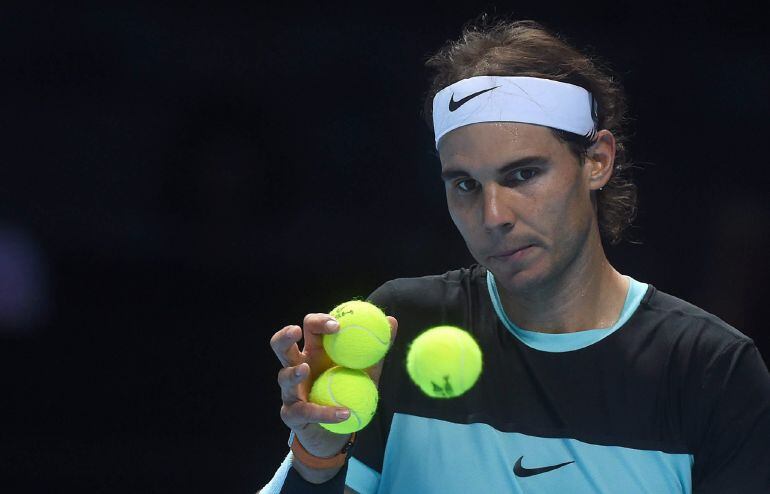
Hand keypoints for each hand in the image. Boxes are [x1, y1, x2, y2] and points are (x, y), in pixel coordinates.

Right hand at [271, 312, 397, 456]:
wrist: (338, 433)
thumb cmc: (349, 393)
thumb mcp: (366, 371)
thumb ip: (377, 349)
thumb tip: (392, 320)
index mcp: (315, 351)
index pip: (309, 327)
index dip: (318, 321)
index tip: (336, 325)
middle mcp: (298, 367)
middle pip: (281, 346)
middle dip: (285, 336)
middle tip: (296, 331)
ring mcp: (291, 391)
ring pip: (284, 377)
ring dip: (293, 373)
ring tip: (305, 370)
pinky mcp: (292, 414)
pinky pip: (306, 412)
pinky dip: (325, 412)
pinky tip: (344, 412)